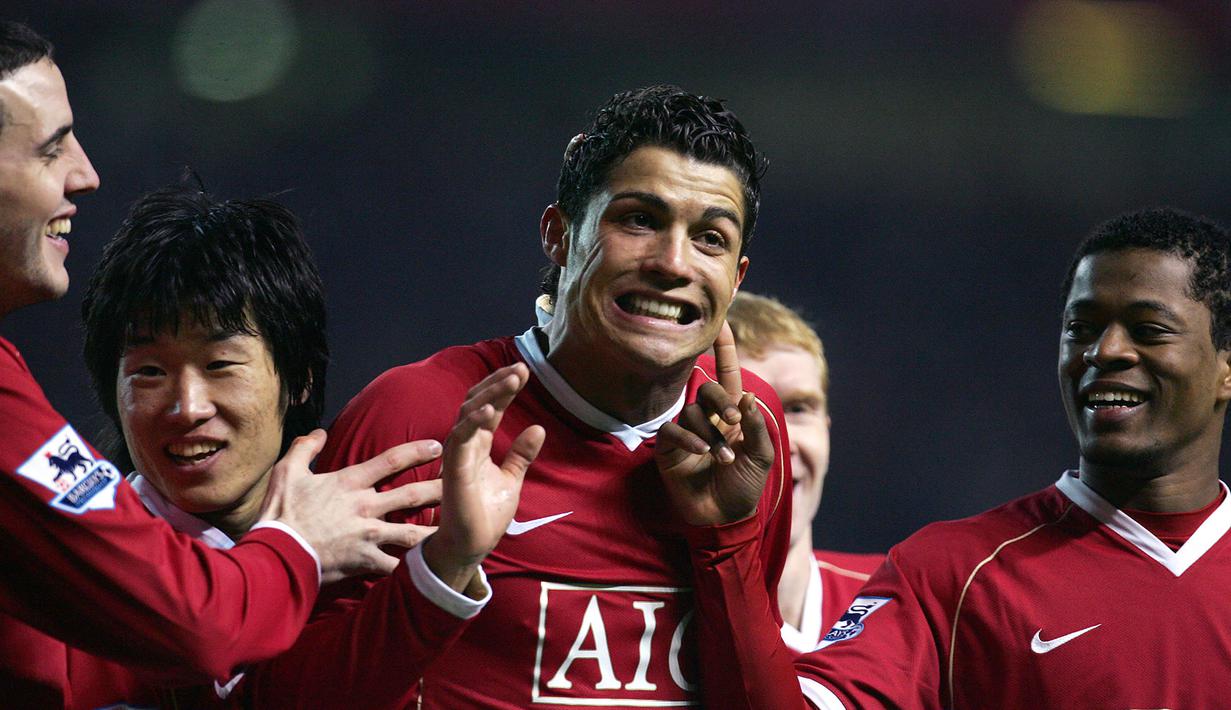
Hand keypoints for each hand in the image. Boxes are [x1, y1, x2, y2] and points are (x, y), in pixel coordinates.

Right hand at [260, 430, 443, 584]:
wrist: (275, 554)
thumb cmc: (279, 513)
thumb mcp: (286, 472)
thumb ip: (305, 449)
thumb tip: (320, 433)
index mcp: (349, 482)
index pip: (391, 460)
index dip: (417, 451)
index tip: (439, 446)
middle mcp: (365, 507)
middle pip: (412, 494)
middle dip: (441, 488)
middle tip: (463, 483)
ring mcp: (368, 535)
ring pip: (413, 532)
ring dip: (437, 530)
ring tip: (460, 528)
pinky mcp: (365, 562)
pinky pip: (396, 566)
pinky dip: (414, 568)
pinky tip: (433, 569)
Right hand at [423, 363, 545, 593]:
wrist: (472, 545)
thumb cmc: (486, 514)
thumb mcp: (511, 478)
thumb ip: (521, 455)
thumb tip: (538, 428)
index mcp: (478, 444)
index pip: (490, 407)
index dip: (504, 388)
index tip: (523, 372)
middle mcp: (465, 444)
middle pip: (477, 402)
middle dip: (498, 383)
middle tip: (520, 369)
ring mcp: (458, 454)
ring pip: (468, 413)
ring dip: (490, 395)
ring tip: (512, 380)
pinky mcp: (454, 469)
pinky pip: (460, 438)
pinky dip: (473, 421)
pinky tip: (490, 410)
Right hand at [656, 321, 774, 525]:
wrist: (724, 519)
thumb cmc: (744, 487)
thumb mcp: (761, 457)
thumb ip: (756, 426)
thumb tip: (744, 397)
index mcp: (731, 415)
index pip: (727, 375)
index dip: (724, 348)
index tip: (721, 321)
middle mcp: (707, 417)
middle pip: (706, 388)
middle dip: (721, 402)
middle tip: (732, 422)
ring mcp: (686, 431)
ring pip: (692, 412)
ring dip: (711, 434)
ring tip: (723, 459)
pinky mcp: (668, 448)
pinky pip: (673, 431)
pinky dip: (689, 439)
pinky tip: (701, 453)